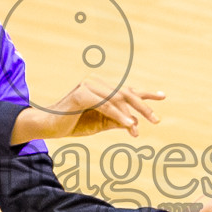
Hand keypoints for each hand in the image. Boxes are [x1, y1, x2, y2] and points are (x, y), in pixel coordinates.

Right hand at [11, 80, 164, 142]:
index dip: (145, 94)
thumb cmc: (73, 124)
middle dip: (142, 106)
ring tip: (140, 128)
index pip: (127, 90)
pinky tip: (129, 125)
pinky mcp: (81, 94)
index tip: (163, 96)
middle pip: (125, 93)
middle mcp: (96, 83)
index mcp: (101, 88)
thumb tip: (136, 123)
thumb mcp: (100, 123)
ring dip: (130, 115)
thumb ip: (116, 121)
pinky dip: (118, 115)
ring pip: (117, 100)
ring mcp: (88, 86)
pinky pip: (105, 105)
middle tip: (156, 119)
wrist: (49, 127)